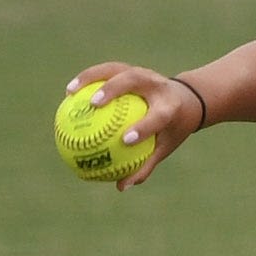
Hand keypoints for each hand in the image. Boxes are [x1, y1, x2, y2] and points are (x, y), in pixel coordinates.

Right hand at [64, 62, 207, 190]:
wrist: (186, 99)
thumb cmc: (172, 129)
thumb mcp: (165, 147)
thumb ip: (144, 164)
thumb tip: (121, 186)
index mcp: (170, 106)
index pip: (158, 116)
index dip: (143, 127)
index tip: (125, 140)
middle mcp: (157, 85)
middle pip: (134, 80)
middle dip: (113, 89)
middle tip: (93, 103)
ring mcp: (143, 73)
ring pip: (116, 69)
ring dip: (91, 77)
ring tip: (70, 92)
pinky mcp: (130, 68)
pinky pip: (106, 71)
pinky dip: (88, 78)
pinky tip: (69, 92)